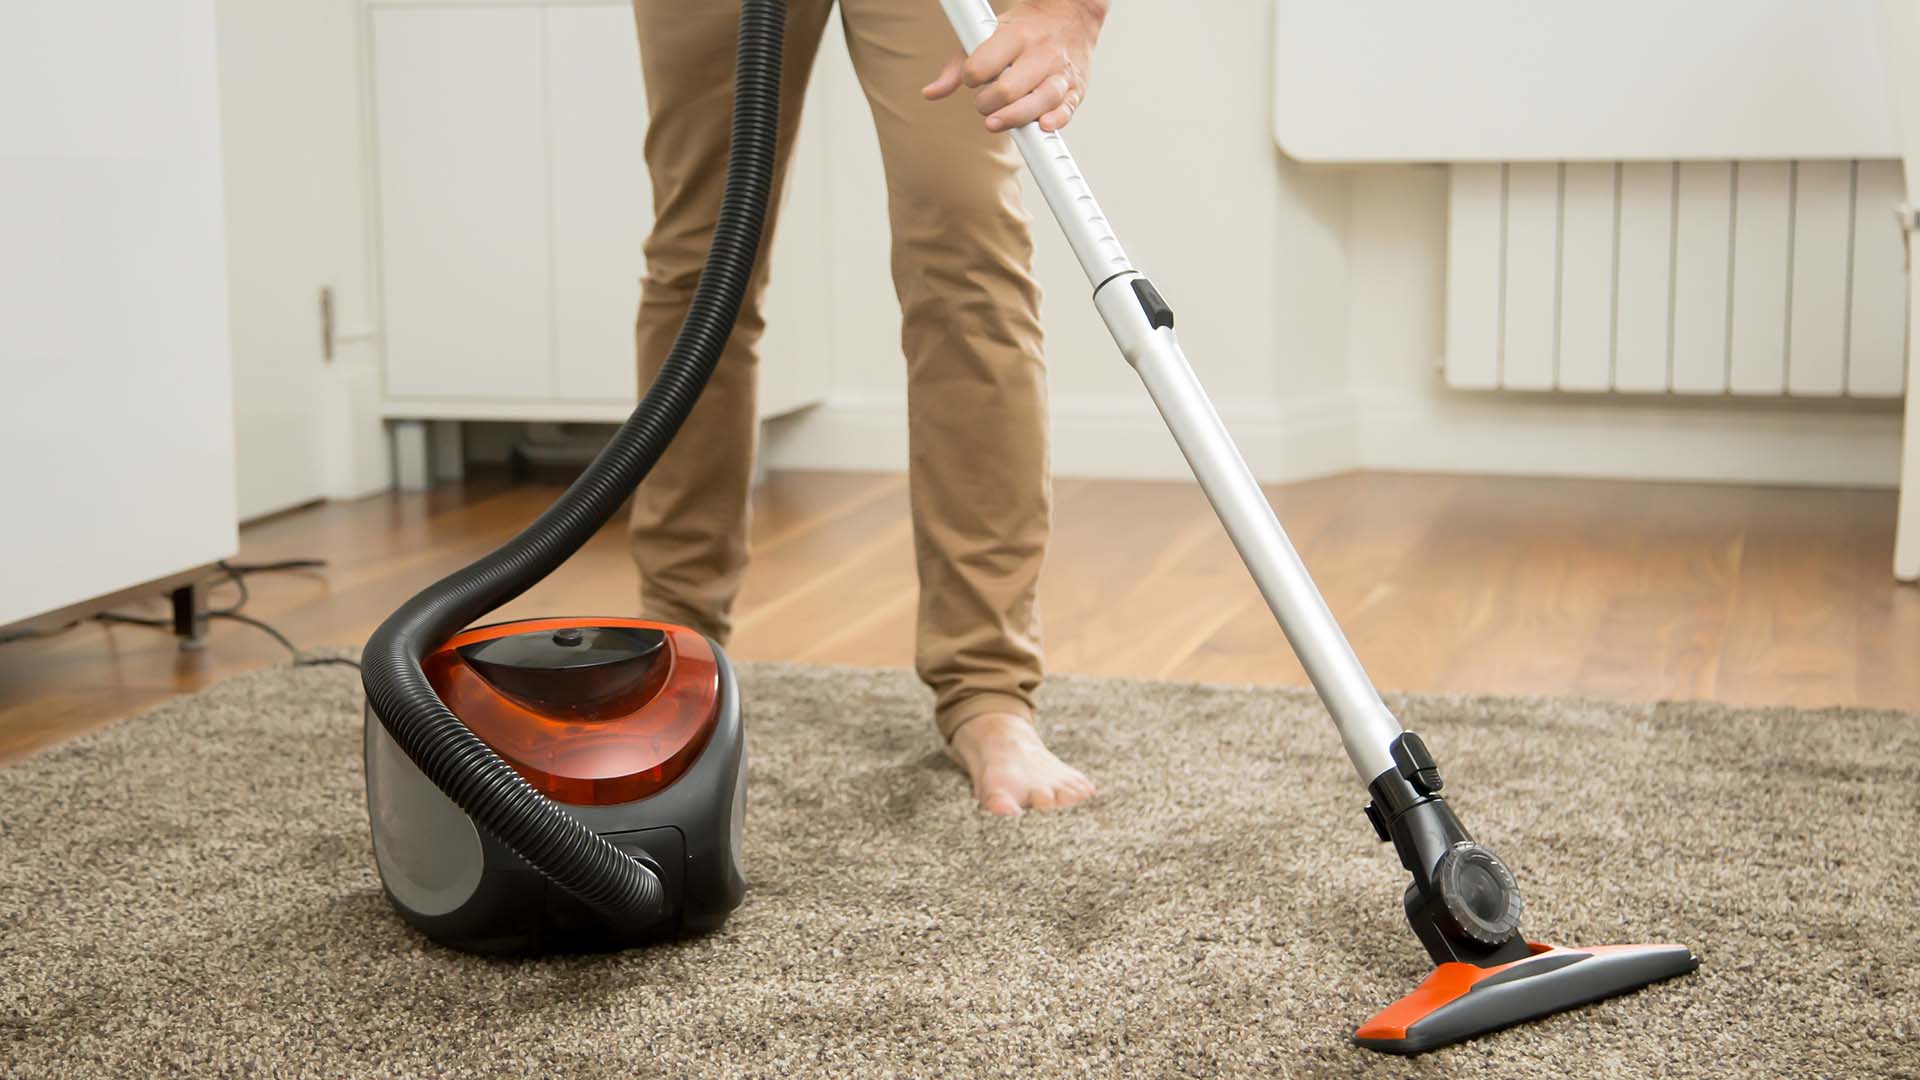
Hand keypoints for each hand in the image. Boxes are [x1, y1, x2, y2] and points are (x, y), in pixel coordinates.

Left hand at [922, 0, 1108, 133]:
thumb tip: (930, 93)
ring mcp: (1060, 72)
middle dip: (987, 105)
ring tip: (996, 123)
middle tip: (984, 105)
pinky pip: (1067, 109)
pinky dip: (1055, 120)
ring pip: (1040, 101)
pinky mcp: (1076, 88)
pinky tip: (1042, 127)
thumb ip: (958, 66)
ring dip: (1014, 118)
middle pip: (1009, 90)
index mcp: (1015, 36)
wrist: (1069, 17)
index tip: (972, 80)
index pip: (983, 65)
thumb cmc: (1023, 31)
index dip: (971, 78)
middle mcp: (1040, 53)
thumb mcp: (987, 36)